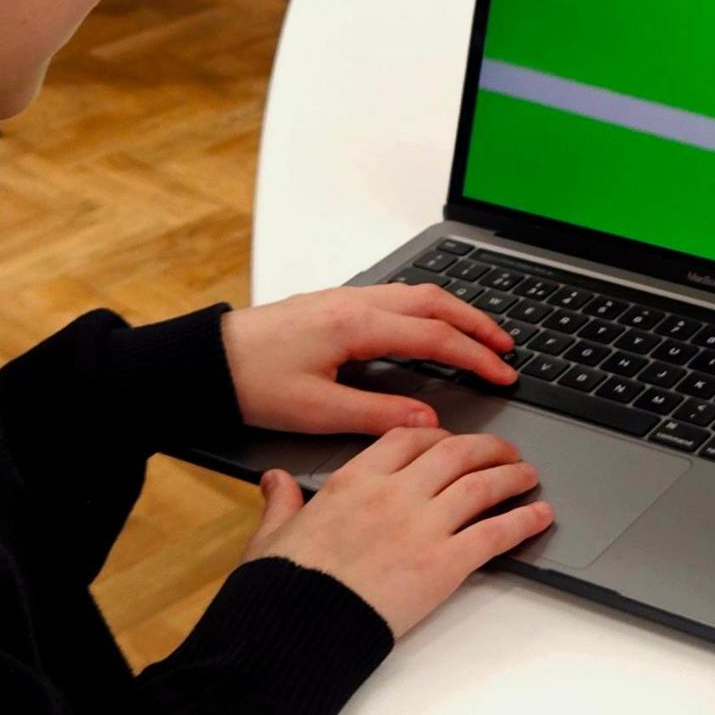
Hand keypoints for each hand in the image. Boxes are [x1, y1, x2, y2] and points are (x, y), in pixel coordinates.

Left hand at [219, 284, 515, 434]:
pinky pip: (396, 296)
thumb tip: (427, 420)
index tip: (502, 374)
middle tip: (508, 347)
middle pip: (436, 302)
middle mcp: (356, 302)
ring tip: (480, 334)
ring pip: (417, 294)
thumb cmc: (252, 382)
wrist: (206, 361)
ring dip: (454, 312)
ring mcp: (345, 298)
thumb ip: (378, 414)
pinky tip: (430, 326)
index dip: (475, 357)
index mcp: (356, 325)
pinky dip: (428, 309)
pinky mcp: (334, 303)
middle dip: (477, 324)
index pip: (434, 337)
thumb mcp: (317, 410)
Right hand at [244, 430, 554, 637]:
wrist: (299, 625)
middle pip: (455, 453)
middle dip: (487, 448)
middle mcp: (394, 493)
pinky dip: (522, 521)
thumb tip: (274, 481)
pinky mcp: (444, 563)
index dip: (438, 435)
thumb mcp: (273, 534)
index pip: (408, 438)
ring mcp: (422, 526)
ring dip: (512, 476)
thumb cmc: (285, 584)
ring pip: (481, 485)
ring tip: (528, 475)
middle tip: (504, 451)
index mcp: (355, 480)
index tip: (451, 440)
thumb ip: (282, 501)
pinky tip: (539, 515)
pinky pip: (494, 533)